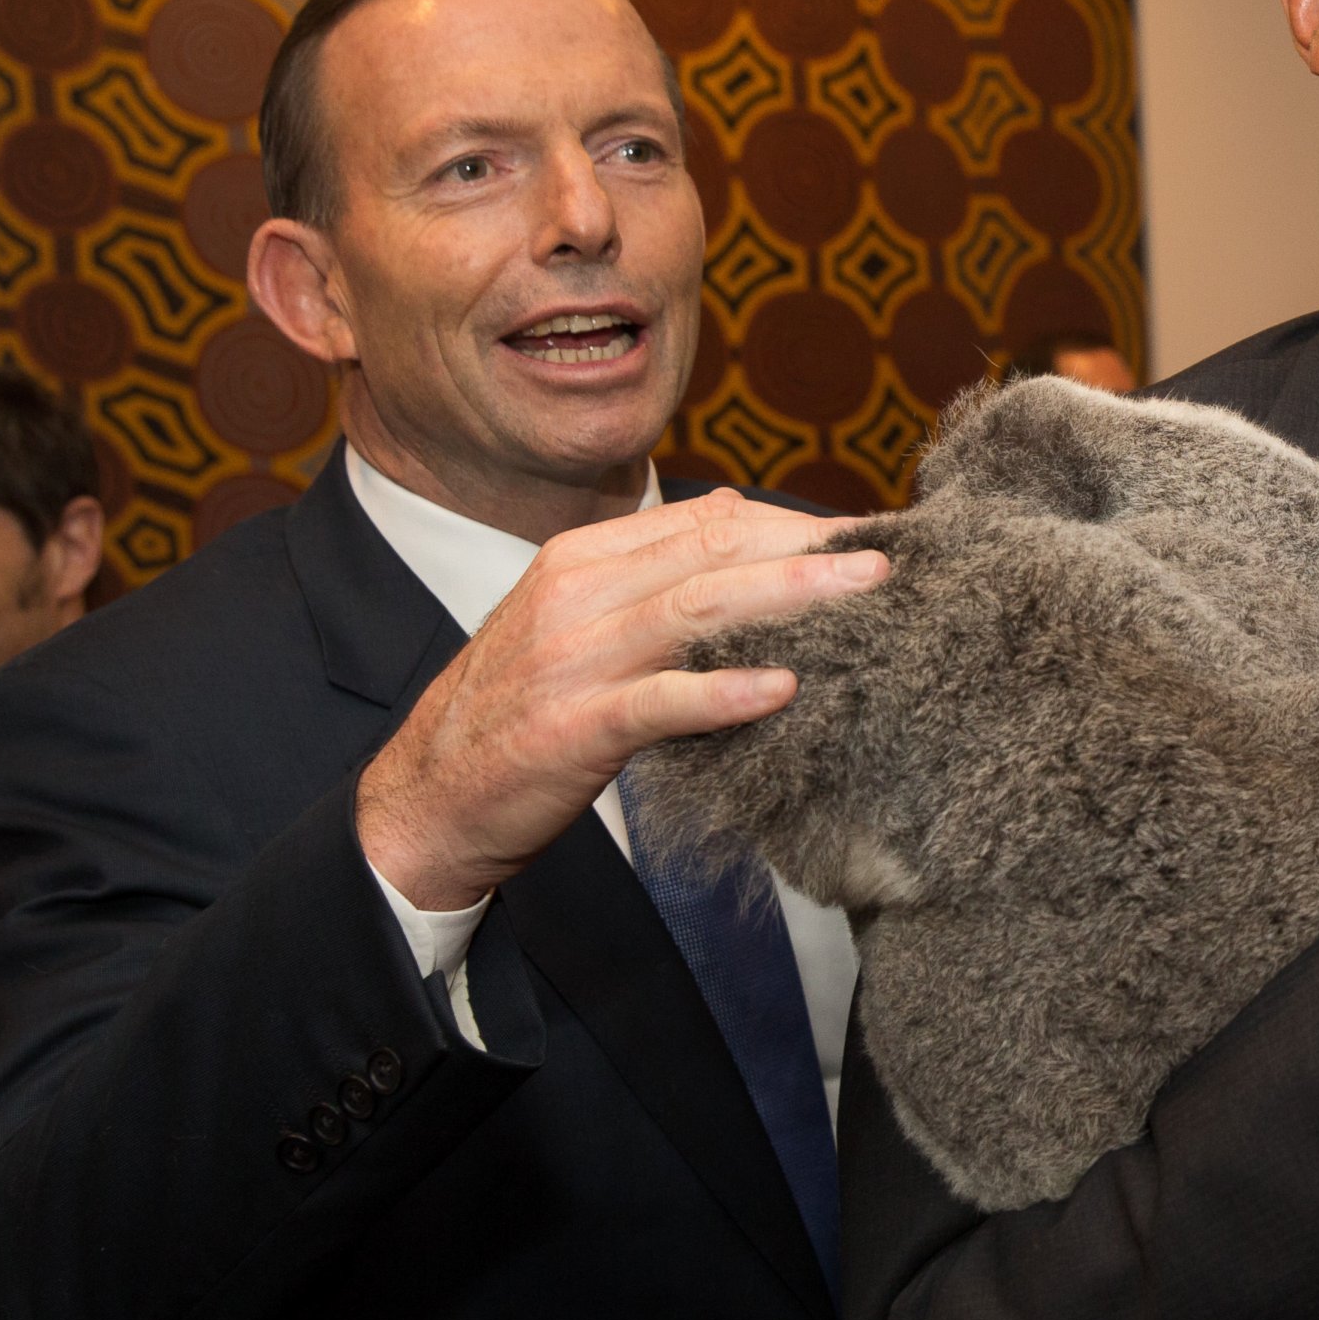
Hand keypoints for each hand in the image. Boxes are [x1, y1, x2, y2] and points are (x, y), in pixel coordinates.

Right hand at [358, 488, 885, 908]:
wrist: (429, 798)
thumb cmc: (519, 712)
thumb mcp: (577, 623)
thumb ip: (649, 576)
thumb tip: (736, 523)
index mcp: (581, 559)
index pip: (706, 521)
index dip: (791, 524)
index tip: (861, 534)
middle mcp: (577, 594)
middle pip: (712, 551)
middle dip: (808, 547)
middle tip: (889, 555)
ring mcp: (573, 659)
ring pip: (697, 608)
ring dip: (788, 596)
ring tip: (860, 594)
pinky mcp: (573, 728)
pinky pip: (660, 701)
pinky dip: (723, 690)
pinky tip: (783, 687)